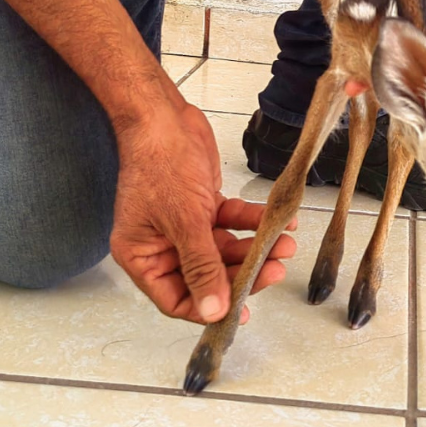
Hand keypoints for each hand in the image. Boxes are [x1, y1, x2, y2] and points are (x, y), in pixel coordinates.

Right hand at [110, 102, 296, 324]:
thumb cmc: (160, 163)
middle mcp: (161, 245)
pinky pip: (232, 222)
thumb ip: (201, 267)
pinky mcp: (202, 205)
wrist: (163, 116)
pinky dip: (253, 222)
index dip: (208, 307)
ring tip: (283, 245)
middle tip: (273, 270)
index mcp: (141, 256)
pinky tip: (277, 223)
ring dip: (254, 248)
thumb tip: (214, 309)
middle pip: (205, 276)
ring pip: (224, 250)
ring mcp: (183, 225)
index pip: (175, 299)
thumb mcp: (184, 222)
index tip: (242, 308)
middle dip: (242, 273)